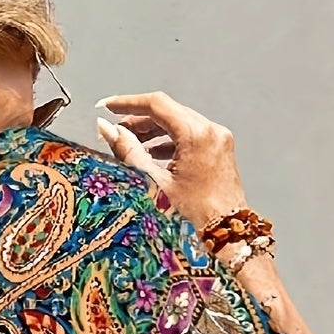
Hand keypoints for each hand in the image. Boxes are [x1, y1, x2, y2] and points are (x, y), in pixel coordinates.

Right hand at [96, 90, 248, 234]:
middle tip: (116, 131)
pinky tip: (152, 154)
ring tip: (131, 144)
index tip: (108, 106)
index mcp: (196, 135)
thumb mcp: (155, 182)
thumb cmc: (195, 213)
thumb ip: (128, 151)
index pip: (157, 104)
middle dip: (139, 119)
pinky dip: (169, 140)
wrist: (226, 230)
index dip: (128, 103)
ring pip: (178, 122)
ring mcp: (217, 137)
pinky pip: (190, 134)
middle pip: (168, 112)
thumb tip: (107, 129)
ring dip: (153, 130)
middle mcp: (210, 130)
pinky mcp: (219, 147)